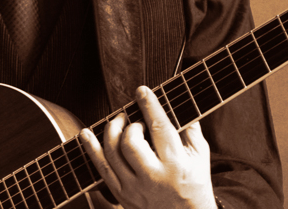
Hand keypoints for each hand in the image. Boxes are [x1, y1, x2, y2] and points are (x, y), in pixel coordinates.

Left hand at [81, 86, 215, 208]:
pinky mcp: (122, 196)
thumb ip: (190, 129)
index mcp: (175, 164)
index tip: (141, 91)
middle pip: (130, 142)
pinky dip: (91, 149)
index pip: (159, 128)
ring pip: (111, 154)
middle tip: (134, 120)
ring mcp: (135, 188)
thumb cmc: (195, 185)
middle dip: (129, 124)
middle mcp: (153, 177)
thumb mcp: (200, 157)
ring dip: (110, 131)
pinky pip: (100, 170)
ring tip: (118, 122)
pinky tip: (86, 134)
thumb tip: (178, 103)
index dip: (149, 106)